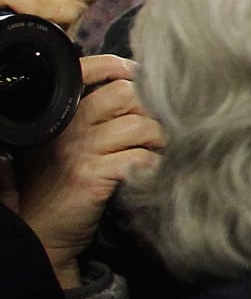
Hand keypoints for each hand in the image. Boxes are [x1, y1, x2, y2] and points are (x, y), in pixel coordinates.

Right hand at [15, 54, 164, 287]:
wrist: (40, 231)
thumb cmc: (62, 184)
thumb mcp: (69, 143)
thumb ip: (96, 116)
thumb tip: (142, 89)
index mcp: (63, 112)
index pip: (91, 70)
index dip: (121, 67)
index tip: (143, 77)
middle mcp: (70, 126)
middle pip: (126, 93)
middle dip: (154, 108)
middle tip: (163, 126)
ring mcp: (80, 150)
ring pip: (141, 125)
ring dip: (161, 139)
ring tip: (162, 152)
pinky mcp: (92, 177)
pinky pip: (141, 159)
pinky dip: (156, 165)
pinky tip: (156, 173)